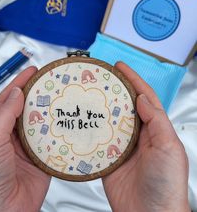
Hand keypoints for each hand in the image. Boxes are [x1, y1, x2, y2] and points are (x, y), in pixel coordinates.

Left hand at [0, 67, 50, 211]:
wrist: (0, 211)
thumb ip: (4, 117)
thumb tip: (16, 93)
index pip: (10, 99)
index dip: (21, 83)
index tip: (32, 72)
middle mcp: (14, 135)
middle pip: (29, 108)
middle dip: (39, 94)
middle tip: (51, 84)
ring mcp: (29, 146)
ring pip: (43, 123)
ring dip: (51, 112)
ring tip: (62, 101)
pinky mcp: (42, 157)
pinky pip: (53, 141)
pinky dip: (60, 133)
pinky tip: (66, 126)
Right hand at [103, 63, 189, 211]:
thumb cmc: (166, 185)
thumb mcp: (168, 148)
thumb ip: (157, 122)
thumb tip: (144, 99)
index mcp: (154, 130)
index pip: (143, 98)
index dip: (133, 80)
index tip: (121, 68)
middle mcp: (137, 135)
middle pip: (123, 106)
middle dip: (114, 90)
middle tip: (101, 78)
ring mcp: (121, 146)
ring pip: (109, 121)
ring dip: (100, 108)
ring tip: (89, 96)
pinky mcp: (108, 157)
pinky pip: (98, 140)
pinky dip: (91, 131)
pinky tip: (84, 123)